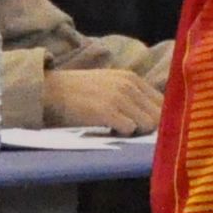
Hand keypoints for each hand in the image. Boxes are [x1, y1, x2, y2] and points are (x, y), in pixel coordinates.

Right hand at [40, 69, 161, 134]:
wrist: (49, 91)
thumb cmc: (79, 92)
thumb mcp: (110, 84)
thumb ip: (131, 94)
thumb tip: (154, 115)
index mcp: (132, 78)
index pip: (163, 101)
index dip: (160, 117)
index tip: (151, 128)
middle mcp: (129, 85)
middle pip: (159, 114)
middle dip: (149, 127)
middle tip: (132, 132)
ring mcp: (119, 97)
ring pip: (148, 123)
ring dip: (135, 131)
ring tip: (118, 129)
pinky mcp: (106, 111)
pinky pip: (130, 129)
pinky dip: (122, 134)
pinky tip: (109, 131)